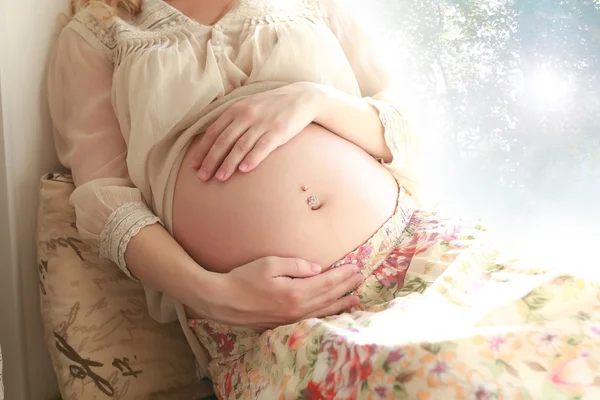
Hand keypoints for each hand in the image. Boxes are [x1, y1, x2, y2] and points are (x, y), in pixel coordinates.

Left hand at [192, 82, 323, 181]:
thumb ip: (232, 120)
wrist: (301, 98)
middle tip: (202, 177)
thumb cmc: (272, 106)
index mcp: (236, 109)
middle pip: (224, 141)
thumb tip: (213, 138)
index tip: (194, 165)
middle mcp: (246, 115)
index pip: (214, 131)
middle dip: (211, 160)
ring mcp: (262, 123)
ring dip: (228, 163)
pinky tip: (243, 170)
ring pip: (240, 146)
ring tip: (219, 178)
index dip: (202, 149)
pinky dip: (251, 158)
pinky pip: (262, 147)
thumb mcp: (249, 106)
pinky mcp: (278, 131)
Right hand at [201, 257, 363, 329]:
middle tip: (360, 280)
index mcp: (295, 292)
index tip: (355, 268)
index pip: (326, 283)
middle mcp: (296, 309)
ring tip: (354, 300)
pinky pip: (310, 319)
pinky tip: (330, 312)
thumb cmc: (244, 278)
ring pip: (322, 312)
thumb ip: (296, 265)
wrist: (222, 300)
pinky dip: (324, 315)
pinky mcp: (282, 324)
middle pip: (328, 298)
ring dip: (339, 305)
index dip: (342, 275)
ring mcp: (290, 319)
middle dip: (346, 288)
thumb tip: (317, 269)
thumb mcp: (270, 263)